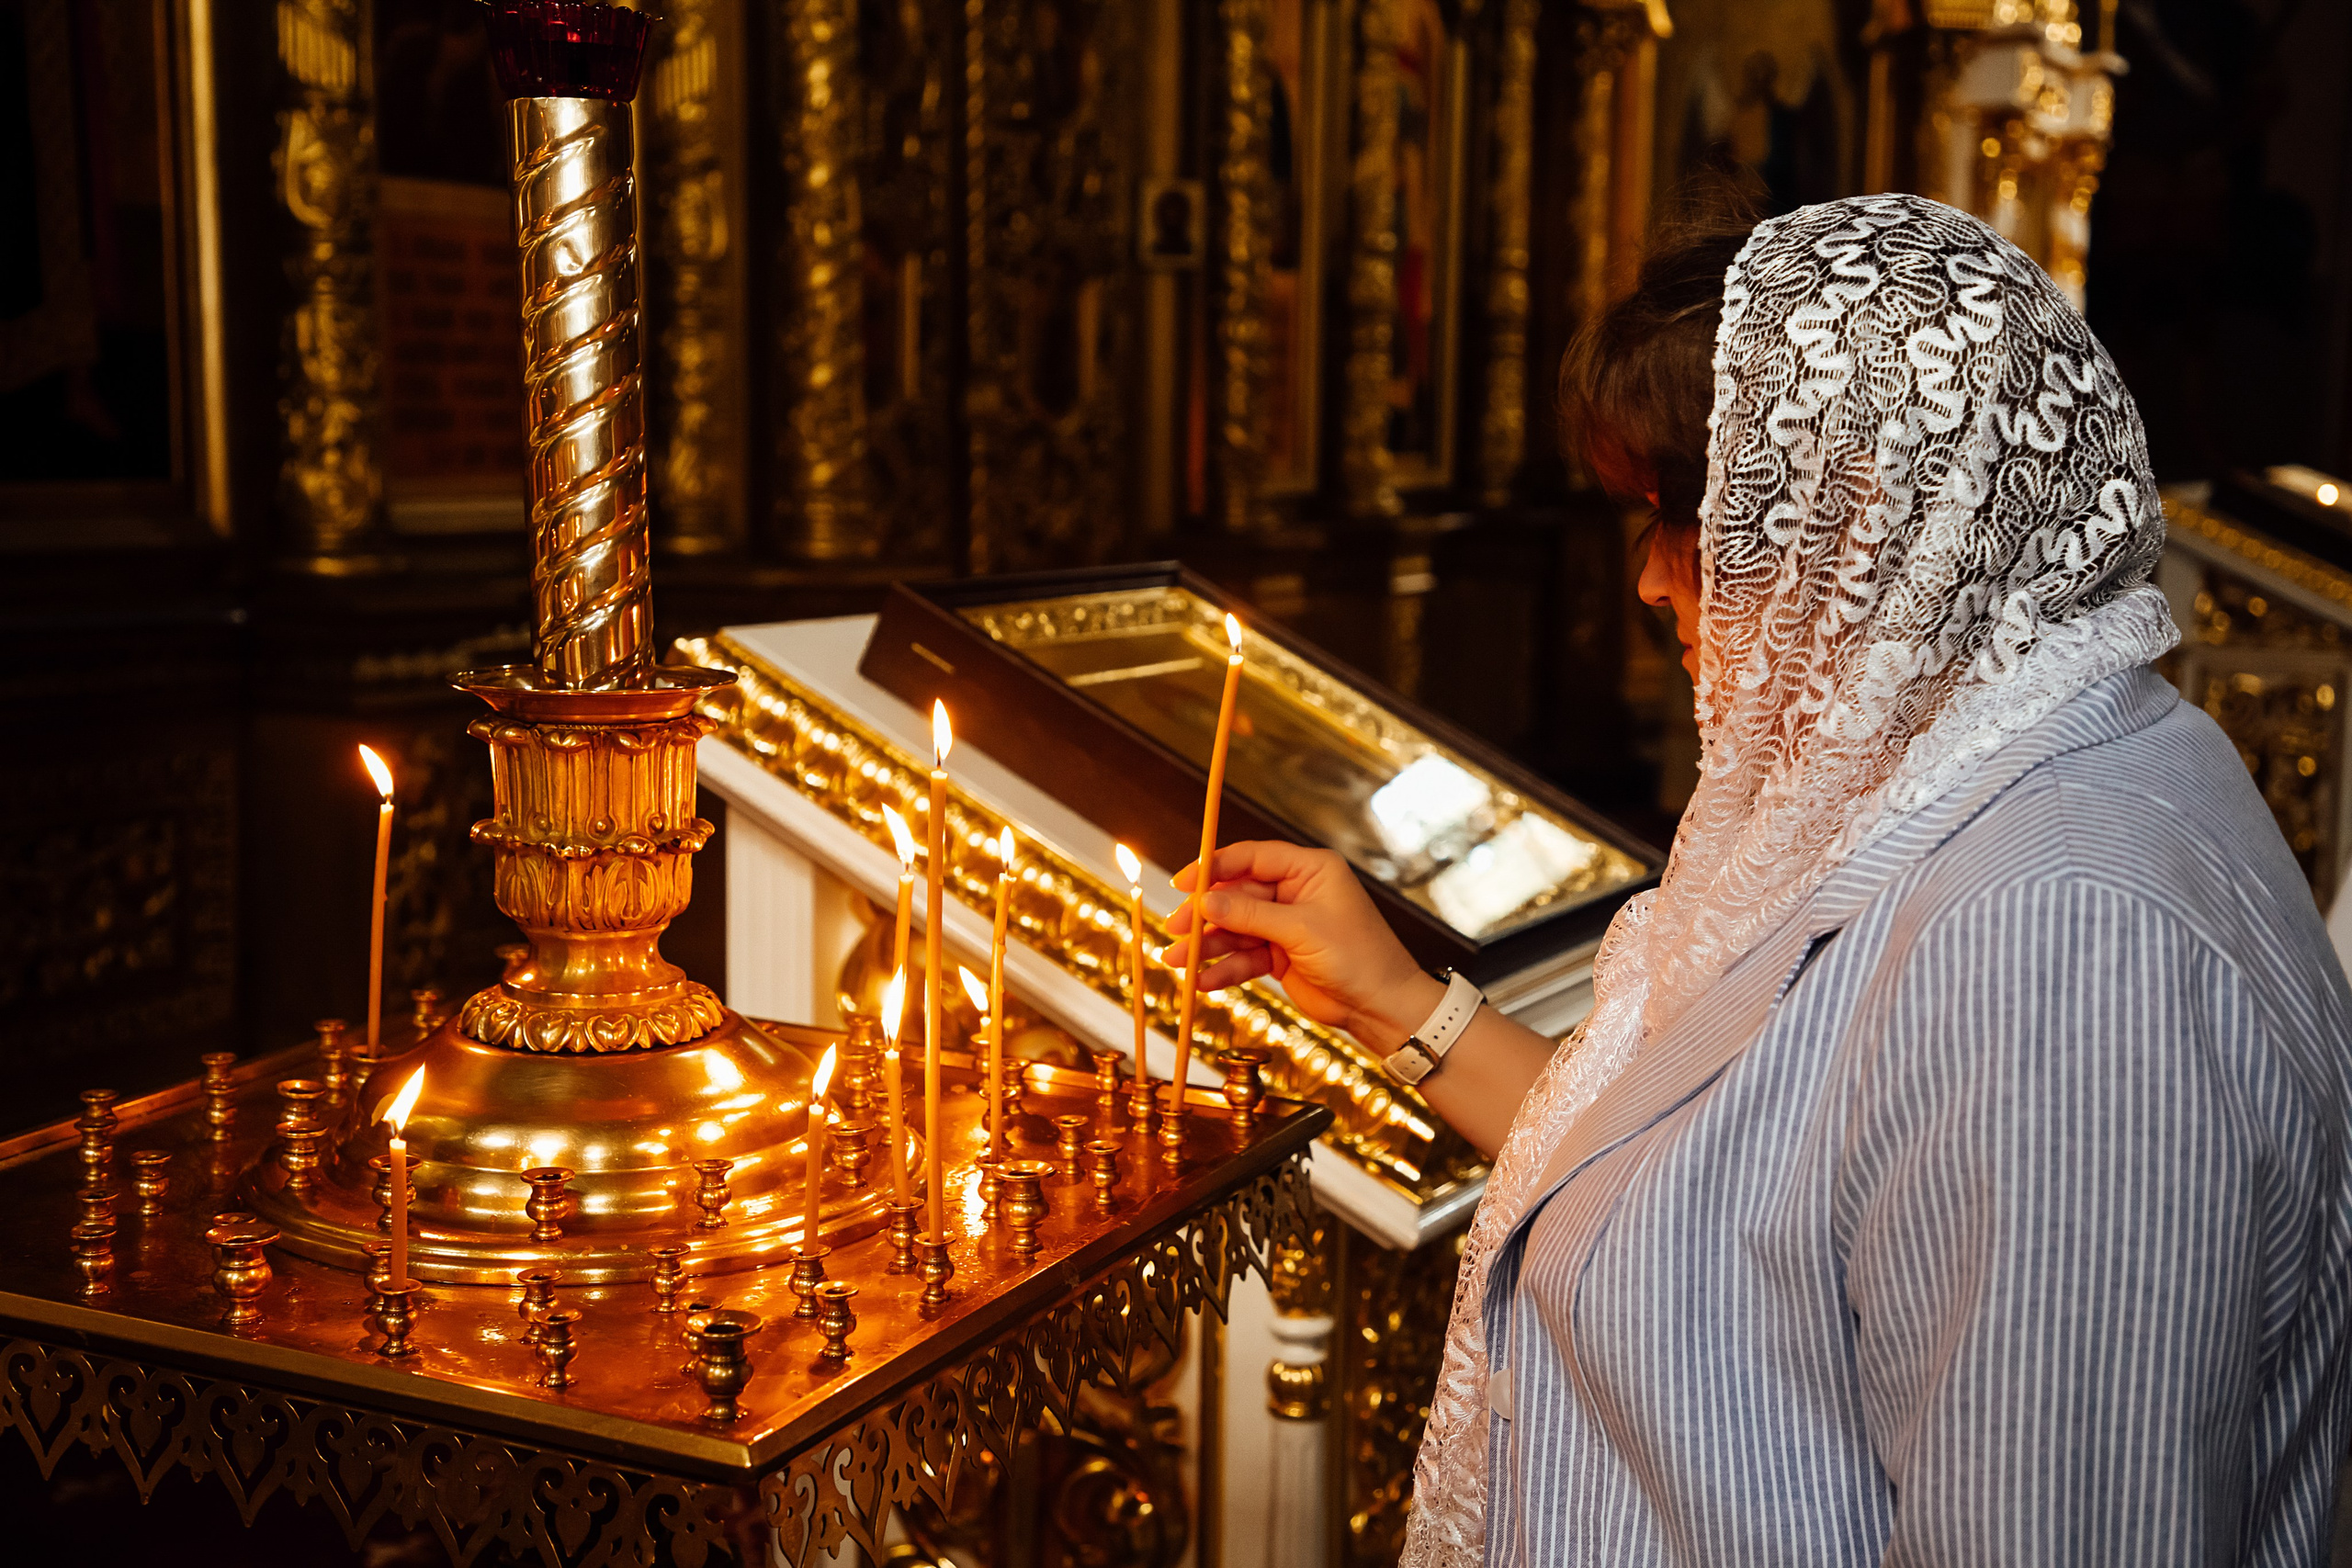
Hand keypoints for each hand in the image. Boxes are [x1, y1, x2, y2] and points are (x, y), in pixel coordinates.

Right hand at [1166, 841, 1437, 1049]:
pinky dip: (1223, 969)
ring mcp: (1286, 925)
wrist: (1380, 1006)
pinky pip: (1243, 956)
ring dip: (1206, 946)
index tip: (1183, 882)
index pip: (1253, 858)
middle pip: (1237, 896)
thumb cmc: (1359, 958)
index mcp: (1309, 870)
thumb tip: (1205, 902)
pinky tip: (1203, 981)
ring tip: (1176, 962)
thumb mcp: (1301, 930)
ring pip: (1235, 929)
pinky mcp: (1279, 955)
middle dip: (1204, 915)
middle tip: (1175, 929)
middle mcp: (1295, 892)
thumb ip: (1250, 915)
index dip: (1215, 867)